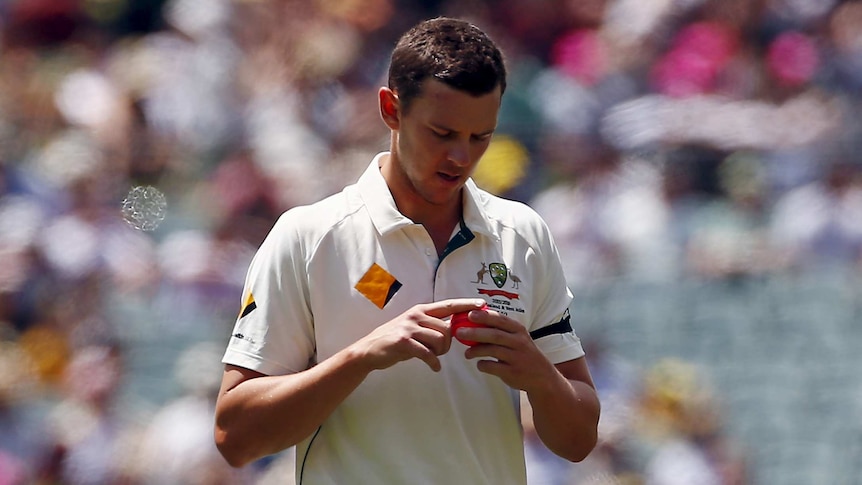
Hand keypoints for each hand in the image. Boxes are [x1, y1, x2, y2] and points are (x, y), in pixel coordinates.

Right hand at [351, 298, 486, 371]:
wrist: (369, 350)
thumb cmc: (395, 341)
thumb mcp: (414, 328)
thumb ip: (431, 326)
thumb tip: (454, 329)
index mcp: (421, 310)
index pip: (448, 305)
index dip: (466, 304)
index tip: (482, 303)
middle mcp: (416, 315)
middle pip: (447, 328)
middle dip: (449, 344)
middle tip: (440, 352)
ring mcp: (409, 327)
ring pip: (440, 340)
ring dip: (441, 353)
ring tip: (433, 357)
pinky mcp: (404, 342)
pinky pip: (428, 353)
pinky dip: (434, 362)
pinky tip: (434, 367)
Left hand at [456, 308, 557, 391]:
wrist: (542, 377)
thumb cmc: (524, 353)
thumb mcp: (518, 337)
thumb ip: (500, 330)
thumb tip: (475, 321)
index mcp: (519, 330)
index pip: (500, 319)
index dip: (484, 316)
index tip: (469, 314)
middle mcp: (519, 342)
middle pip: (494, 335)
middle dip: (475, 332)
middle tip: (459, 332)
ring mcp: (516, 358)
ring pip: (492, 350)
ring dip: (476, 350)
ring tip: (466, 353)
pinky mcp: (512, 372)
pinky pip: (492, 367)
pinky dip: (483, 365)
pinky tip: (480, 364)